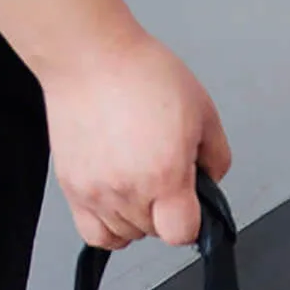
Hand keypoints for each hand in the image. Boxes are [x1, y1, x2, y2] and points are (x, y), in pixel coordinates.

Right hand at [41, 27, 230, 250]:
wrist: (89, 55)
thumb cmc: (140, 73)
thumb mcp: (202, 109)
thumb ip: (216, 156)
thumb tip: (210, 184)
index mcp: (165, 175)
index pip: (181, 233)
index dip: (192, 221)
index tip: (190, 204)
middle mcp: (129, 190)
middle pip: (155, 233)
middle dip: (165, 211)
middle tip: (162, 175)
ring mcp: (98, 193)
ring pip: (126, 234)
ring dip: (138, 216)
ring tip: (137, 178)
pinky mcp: (73, 188)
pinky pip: (95, 234)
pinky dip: (110, 227)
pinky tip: (118, 204)